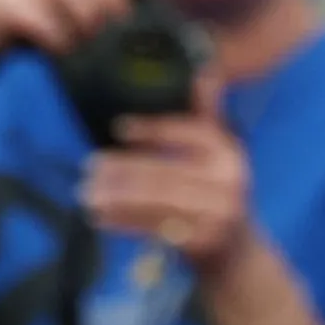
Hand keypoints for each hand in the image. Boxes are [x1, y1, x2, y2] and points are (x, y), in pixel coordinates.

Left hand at [82, 83, 253, 269]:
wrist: (238, 253)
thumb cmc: (218, 195)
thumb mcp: (220, 154)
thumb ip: (208, 115)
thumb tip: (205, 70)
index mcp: (231, 154)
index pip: (189, 133)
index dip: (154, 129)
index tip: (119, 128)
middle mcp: (229, 181)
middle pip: (165, 170)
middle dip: (123, 169)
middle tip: (89, 166)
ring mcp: (218, 213)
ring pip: (155, 200)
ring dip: (115, 196)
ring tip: (86, 192)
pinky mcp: (201, 241)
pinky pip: (153, 228)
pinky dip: (122, 221)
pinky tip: (99, 216)